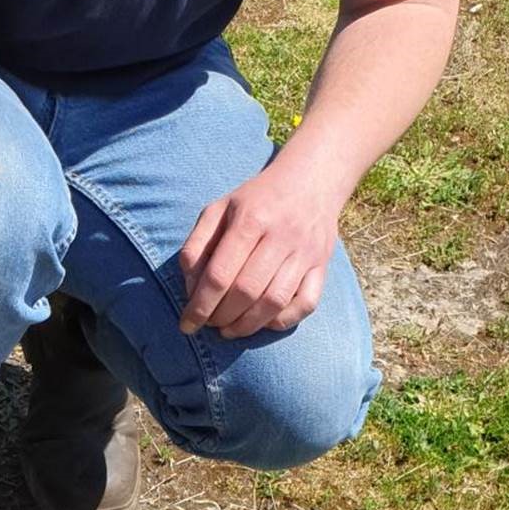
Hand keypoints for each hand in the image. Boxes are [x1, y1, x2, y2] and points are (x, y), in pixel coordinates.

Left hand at [179, 158, 342, 338]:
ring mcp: (305, 252)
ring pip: (275, 302)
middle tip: (209, 323)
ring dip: (247, 325)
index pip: (220, 275)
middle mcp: (280, 236)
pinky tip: (263, 321)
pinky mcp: (321, 265)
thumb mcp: (218, 210)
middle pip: (246, 292)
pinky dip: (283, 320)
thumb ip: (196, 245)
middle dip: (221, 317)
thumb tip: (190, 288)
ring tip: (229, 330)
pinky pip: (306, 304)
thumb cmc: (256, 200)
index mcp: (250, 219)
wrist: (310, 180)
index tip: (187, 325)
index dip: (200, 306)